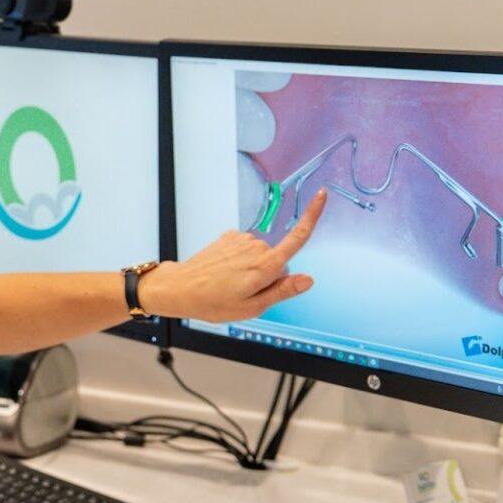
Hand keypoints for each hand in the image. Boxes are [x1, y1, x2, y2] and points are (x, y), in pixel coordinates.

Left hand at [141, 188, 326, 322]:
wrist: (181, 288)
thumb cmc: (213, 302)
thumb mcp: (252, 307)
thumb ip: (283, 291)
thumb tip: (307, 279)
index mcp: (265, 266)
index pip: (297, 238)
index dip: (312, 215)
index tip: (322, 195)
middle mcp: (256, 247)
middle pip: (279, 260)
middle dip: (269, 275)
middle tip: (246, 291)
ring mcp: (242, 240)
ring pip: (262, 255)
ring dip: (253, 269)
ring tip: (232, 284)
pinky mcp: (231, 236)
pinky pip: (247, 250)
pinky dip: (241, 261)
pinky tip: (225, 272)